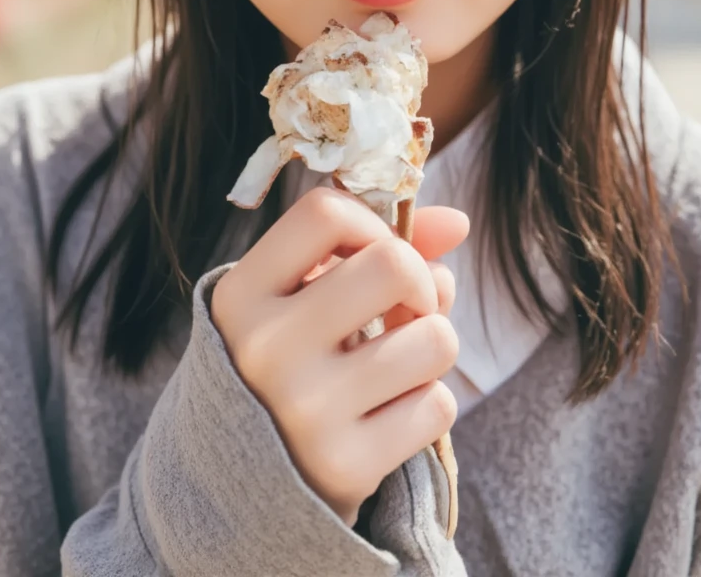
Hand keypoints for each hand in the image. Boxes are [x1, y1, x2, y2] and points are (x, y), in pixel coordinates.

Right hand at [210, 186, 468, 526]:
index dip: (370, 223)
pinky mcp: (346, 466)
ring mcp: (305, 410)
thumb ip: (375, 246)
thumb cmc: (289, 363)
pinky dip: (428, 403)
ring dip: (431, 345)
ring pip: (435, 337)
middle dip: (419, 283)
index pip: (325, 211)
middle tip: (402, 310)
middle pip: (394, 264)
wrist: (243, 489)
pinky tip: (390, 413)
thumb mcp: (304, 296)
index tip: (371, 252)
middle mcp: (264, 348)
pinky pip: (438, 404)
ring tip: (396, 363)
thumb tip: (459, 222)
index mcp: (241, 295)